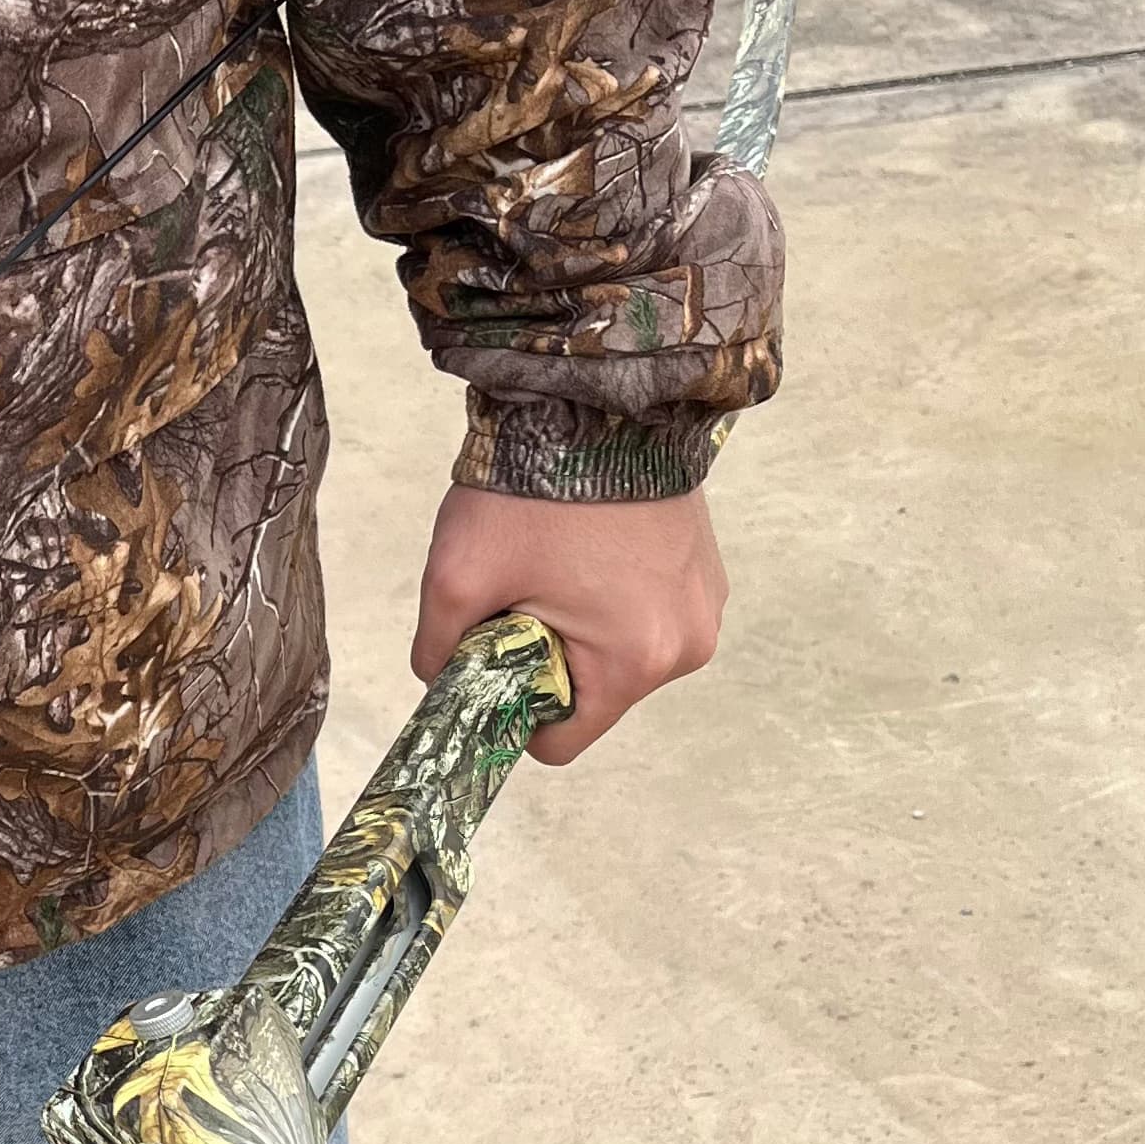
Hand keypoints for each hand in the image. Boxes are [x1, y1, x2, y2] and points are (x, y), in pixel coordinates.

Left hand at [411, 484, 727, 765]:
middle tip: (522, 596)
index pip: (562, 743)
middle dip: (547, 662)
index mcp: (634, 662)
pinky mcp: (707, 572)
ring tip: (556, 565)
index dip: (515, 717)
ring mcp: (706, 606)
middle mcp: (686, 645)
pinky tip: (587, 549)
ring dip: (580, 628)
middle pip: (591, 696)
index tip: (495, 668)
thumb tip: (441, 679)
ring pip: (618, 653)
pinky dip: (611, 597)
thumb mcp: (454, 579)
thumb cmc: (530, 493)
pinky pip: (646, 613)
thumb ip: (437, 652)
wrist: (595, 400)